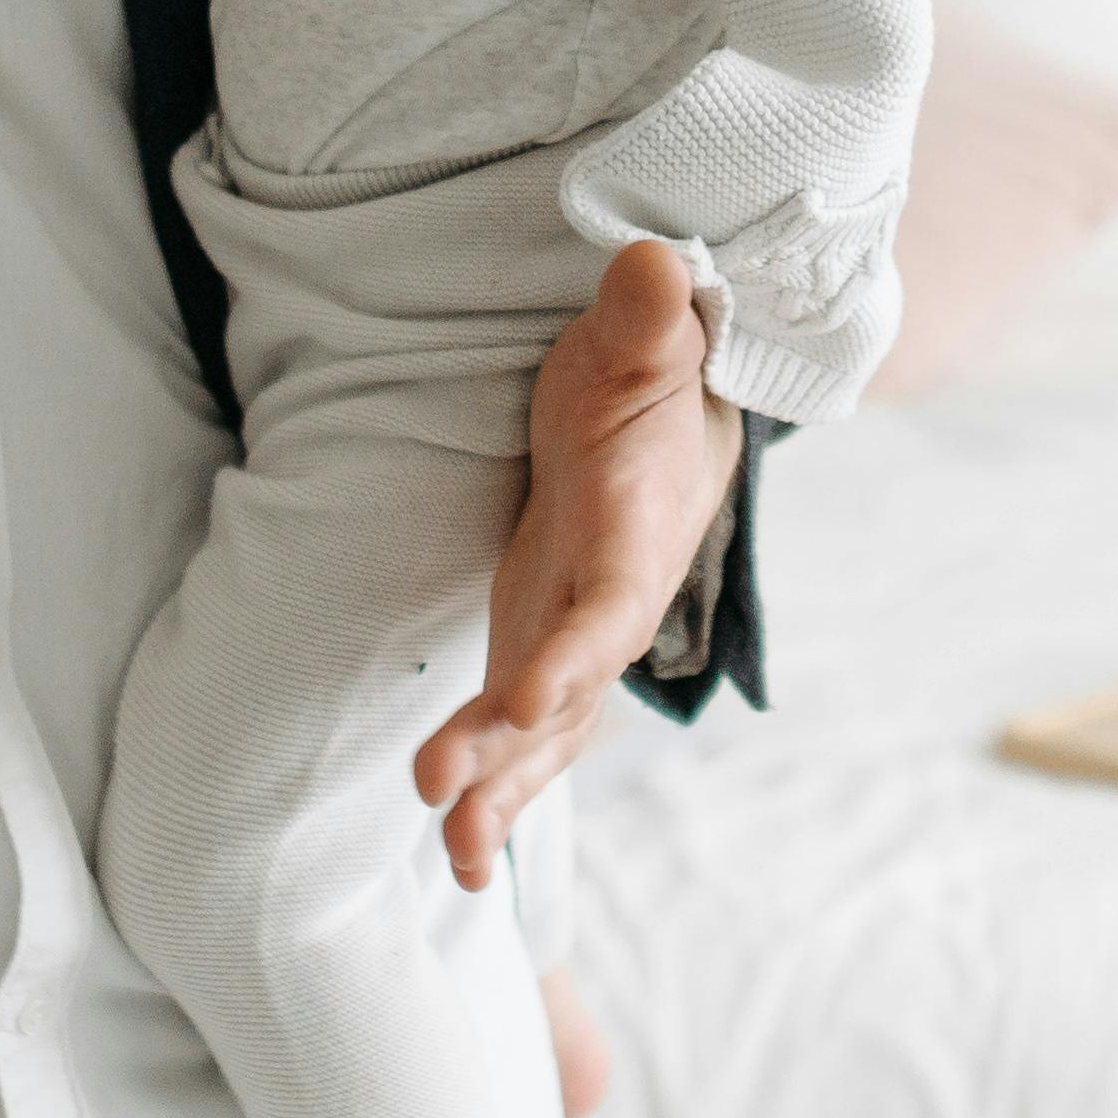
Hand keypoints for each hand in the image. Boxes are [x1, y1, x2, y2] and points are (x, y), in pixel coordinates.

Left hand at [413, 240, 734, 888]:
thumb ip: (646, 320)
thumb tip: (648, 260)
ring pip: (541, 734)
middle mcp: (611, 606)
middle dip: (510, 748)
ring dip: (497, 790)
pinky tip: (459, 857)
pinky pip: (520, 736)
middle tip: (448, 800)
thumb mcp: (644, 343)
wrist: (669, 425)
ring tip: (455, 854)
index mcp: (636, 537)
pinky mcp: (542, 652)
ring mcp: (576, 639)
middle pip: (565, 690)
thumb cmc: (645, 380)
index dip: (573, 652)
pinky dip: (493, 789)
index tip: (530, 698)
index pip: (607, 603)